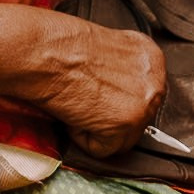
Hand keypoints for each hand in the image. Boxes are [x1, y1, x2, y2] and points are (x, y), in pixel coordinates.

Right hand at [0, 8, 165, 157]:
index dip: (112, 97)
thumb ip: (119, 69)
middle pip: (137, 117)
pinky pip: (104, 148)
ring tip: (75, 104)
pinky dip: (81, 137)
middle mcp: (154, 79)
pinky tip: (71, 113)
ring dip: (95, 127)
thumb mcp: (101, 48)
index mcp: (149, 55)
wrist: (39, 52)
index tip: (95, 92)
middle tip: (81, 99)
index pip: (141, 93)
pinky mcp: (125, 124)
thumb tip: (112, 88)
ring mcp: (143, 104)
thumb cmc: (56, 45)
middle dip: (108, 115)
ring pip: (122, 137)